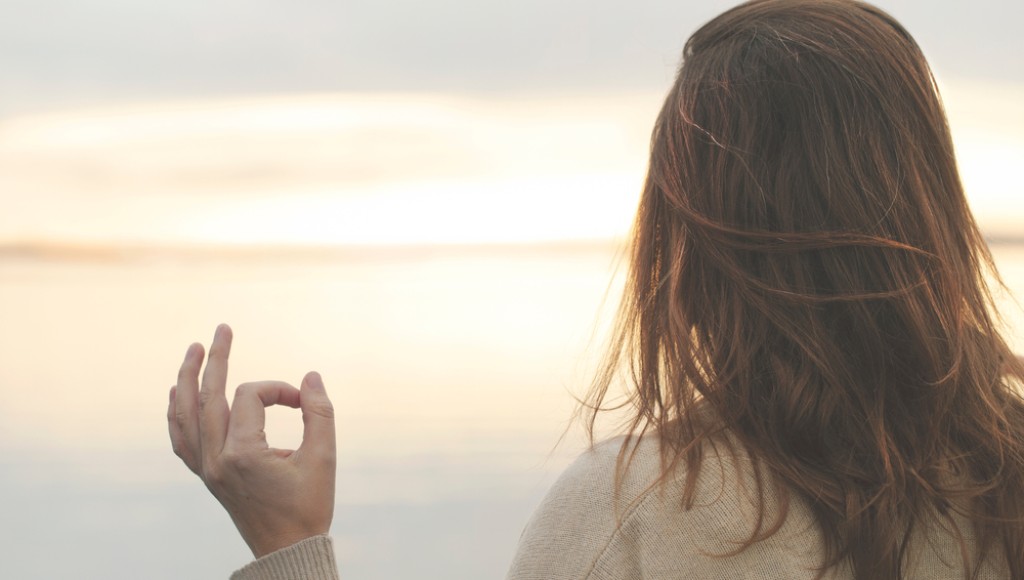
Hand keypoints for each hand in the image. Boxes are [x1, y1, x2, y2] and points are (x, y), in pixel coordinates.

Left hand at [167, 324, 336, 557]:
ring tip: (193, 351)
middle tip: (222, 329)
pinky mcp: (207, 476)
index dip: (279, 389)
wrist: (287, 550)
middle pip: (207, 396)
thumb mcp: (323, 458)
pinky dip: (177, 412)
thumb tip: (310, 375)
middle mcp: (216, 460)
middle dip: (215, 359)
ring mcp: (207, 469)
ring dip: (187, 380)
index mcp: (243, 454)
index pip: (251, 397)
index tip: (303, 401)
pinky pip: (181, 438)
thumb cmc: (309, 507)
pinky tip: (178, 392)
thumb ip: (319, 413)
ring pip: (185, 415)